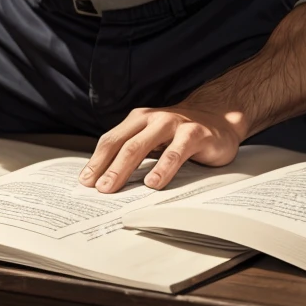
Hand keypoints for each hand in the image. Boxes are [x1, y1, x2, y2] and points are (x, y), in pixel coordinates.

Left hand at [79, 105, 242, 192]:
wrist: (220, 116)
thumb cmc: (180, 133)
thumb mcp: (154, 138)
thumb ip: (135, 152)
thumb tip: (107, 179)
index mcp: (138, 119)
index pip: (111, 140)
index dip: (96, 160)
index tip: (85, 181)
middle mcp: (152, 119)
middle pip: (122, 144)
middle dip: (105, 167)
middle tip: (95, 189)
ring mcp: (173, 124)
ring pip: (141, 145)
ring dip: (123, 167)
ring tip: (112, 187)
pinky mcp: (194, 134)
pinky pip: (175, 152)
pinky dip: (162, 168)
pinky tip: (154, 183)